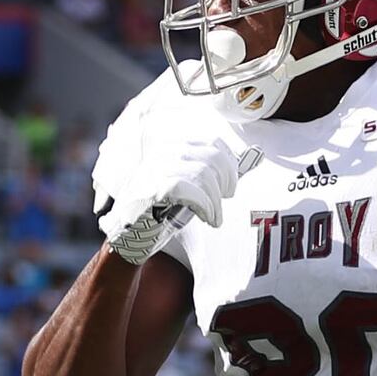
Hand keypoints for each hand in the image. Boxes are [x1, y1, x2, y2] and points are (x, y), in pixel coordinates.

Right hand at [89, 88, 243, 260]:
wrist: (128, 234)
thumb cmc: (159, 209)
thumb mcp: (184, 184)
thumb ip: (208, 171)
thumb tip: (248, 159)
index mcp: (170, 146)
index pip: (212, 142)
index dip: (229, 162)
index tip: (230, 183)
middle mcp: (162, 152)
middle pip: (212, 157)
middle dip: (227, 180)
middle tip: (225, 199)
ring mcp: (157, 168)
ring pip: (205, 175)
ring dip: (216, 201)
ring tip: (214, 216)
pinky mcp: (155, 188)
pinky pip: (193, 191)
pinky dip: (207, 207)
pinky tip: (208, 219)